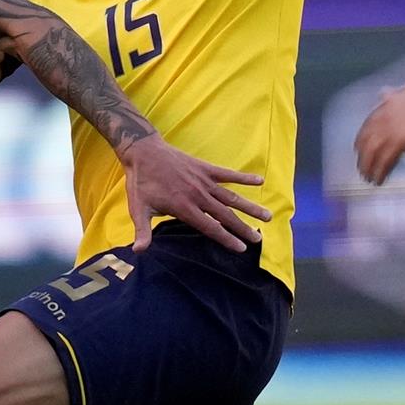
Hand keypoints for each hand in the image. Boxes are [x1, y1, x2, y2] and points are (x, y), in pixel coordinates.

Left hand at [120, 135, 269, 252]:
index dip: (226, 239)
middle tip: (258, 239)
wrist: (144, 152)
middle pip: (225, 215)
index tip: (241, 249)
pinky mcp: (206, 168)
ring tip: (267, 216)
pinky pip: (228, 174)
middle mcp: (198, 195)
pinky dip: (244, 177)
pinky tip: (260, 181)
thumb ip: (142, 231)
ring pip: (232, 197)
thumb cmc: (141, 184)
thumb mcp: (138, 209)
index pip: (210, 227)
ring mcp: (204, 181)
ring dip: (249, 207)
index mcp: (184, 208)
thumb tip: (139, 251)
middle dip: (243, 228)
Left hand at [353, 80, 404, 184]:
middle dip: (363, 158)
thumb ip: (395, 95)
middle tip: (363, 170)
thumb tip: (383, 92)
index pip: (367, 126)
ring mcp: (391, 129)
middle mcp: (384, 117)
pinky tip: (379, 181)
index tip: (360, 151)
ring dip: (368, 168)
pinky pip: (385, 161)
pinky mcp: (401, 141)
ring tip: (369, 179)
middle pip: (365, 142)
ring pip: (372, 153)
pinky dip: (380, 172)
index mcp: (386, 105)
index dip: (362, 141)